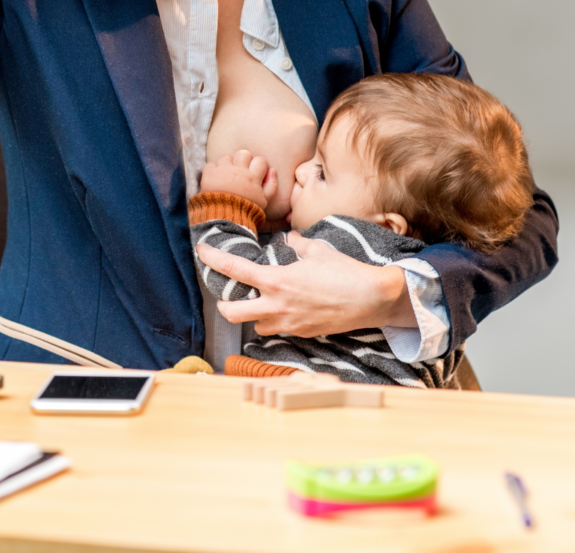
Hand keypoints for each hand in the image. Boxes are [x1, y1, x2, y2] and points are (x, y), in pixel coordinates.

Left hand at [194, 233, 415, 336]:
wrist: (372, 299)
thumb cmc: (345, 272)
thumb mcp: (318, 250)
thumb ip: (297, 245)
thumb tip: (290, 240)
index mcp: (277, 282)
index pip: (234, 270)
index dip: (213, 259)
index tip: (202, 251)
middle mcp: (277, 306)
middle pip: (231, 314)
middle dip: (224, 304)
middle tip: (229, 293)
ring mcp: (289, 324)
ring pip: (255, 326)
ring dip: (252, 315)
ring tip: (259, 301)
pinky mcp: (302, 334)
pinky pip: (278, 331)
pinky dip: (274, 321)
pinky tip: (284, 309)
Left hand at [198, 149, 276, 210]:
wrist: (224, 218)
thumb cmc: (246, 210)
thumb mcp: (264, 201)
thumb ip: (271, 185)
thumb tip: (272, 170)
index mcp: (253, 177)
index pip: (260, 160)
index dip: (259, 165)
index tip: (255, 172)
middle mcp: (239, 171)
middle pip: (244, 153)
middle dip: (243, 160)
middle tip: (240, 172)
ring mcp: (223, 171)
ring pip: (226, 158)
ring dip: (227, 166)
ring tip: (226, 178)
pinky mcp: (209, 173)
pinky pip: (211, 164)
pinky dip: (212, 171)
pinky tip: (215, 180)